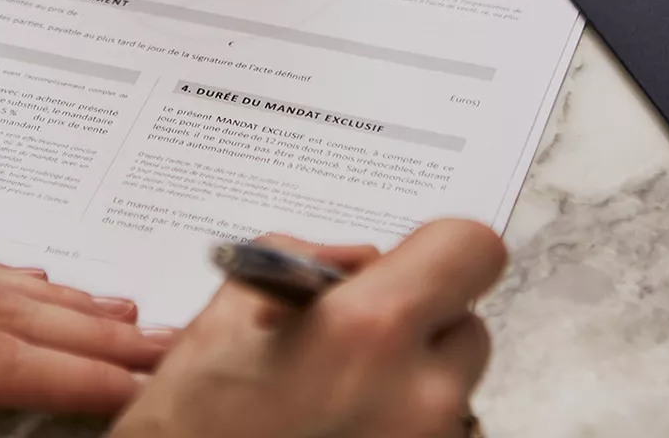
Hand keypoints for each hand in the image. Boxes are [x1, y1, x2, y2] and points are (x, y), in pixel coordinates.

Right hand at [109, 220, 506, 437]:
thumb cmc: (195, 415)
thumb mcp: (236, 301)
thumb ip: (314, 259)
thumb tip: (365, 261)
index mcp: (372, 329)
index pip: (473, 249)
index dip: (443, 249)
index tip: (416, 262)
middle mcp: (419, 395)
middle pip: (467, 325)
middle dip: (420, 323)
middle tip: (360, 338)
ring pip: (455, 388)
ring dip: (414, 380)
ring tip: (343, 392)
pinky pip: (437, 432)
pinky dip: (402, 422)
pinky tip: (344, 425)